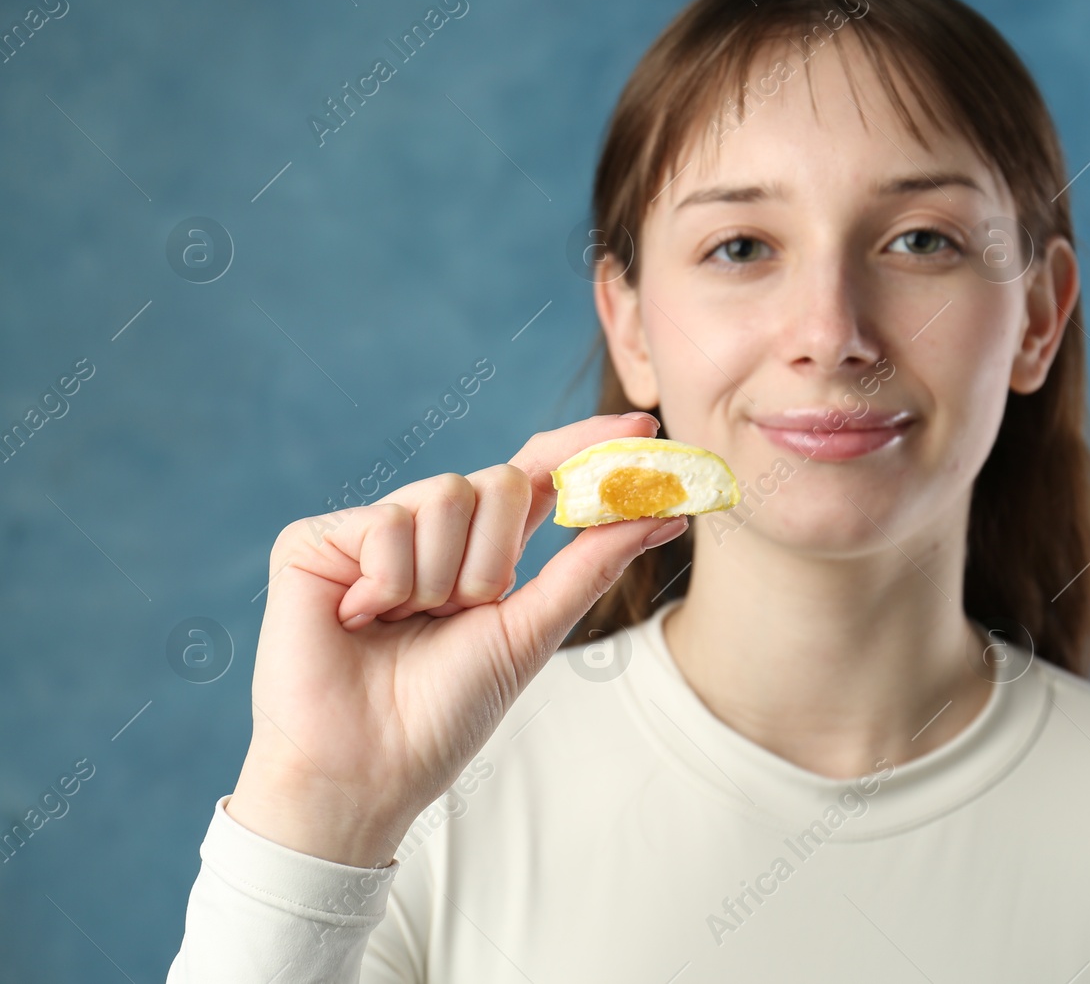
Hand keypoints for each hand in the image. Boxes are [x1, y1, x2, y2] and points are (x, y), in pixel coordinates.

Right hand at [226, 413, 682, 866]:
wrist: (367, 769)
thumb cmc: (444, 712)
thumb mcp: (531, 631)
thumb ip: (593, 563)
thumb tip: (666, 513)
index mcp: (482, 551)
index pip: (539, 474)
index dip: (587, 446)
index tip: (645, 426)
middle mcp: (431, 530)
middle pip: (501, 480)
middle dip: (496, 558)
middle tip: (460, 613)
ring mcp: (372, 531)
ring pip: (446, 494)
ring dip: (441, 578)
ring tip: (405, 624)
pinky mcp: (316, 540)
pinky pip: (386, 521)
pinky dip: (387, 583)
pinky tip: (359, 620)